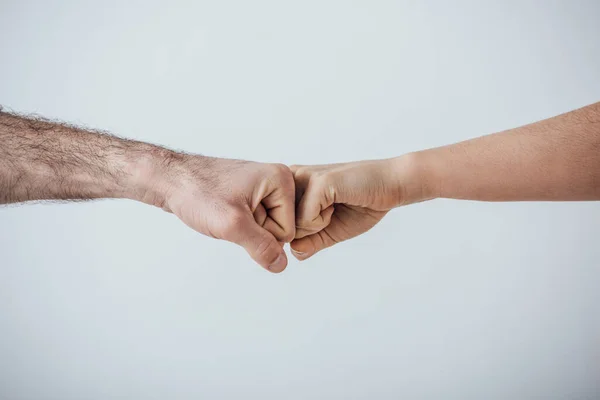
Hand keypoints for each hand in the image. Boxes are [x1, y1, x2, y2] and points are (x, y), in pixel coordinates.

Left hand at [142, 152, 295, 272]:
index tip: (238, 215)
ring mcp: (263, 189)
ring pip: (265, 229)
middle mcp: (276, 181)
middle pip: (279, 230)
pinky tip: (224, 213)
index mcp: (280, 179)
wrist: (170, 180)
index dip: (260, 233)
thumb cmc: (197, 191)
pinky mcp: (250, 197)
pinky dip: (237, 225)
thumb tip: (280, 264)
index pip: (287, 231)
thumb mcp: (232, 225)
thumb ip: (261, 247)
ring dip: (244, 229)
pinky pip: (253, 223)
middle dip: (253, 231)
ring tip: (225, 211)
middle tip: (230, 213)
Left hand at [290, 157, 421, 259]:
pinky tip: (338, 203)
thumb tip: (293, 253)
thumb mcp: (330, 231)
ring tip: (335, 205)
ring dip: (317, 226)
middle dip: (309, 230)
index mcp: (292, 186)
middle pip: (282, 227)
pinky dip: (323, 222)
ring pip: (291, 226)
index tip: (326, 215)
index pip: (279, 226)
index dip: (305, 234)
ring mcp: (303, 177)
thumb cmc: (362, 206)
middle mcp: (292, 177)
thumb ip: (309, 242)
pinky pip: (305, 221)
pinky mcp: (317, 182)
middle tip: (332, 210)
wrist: (390, 186)